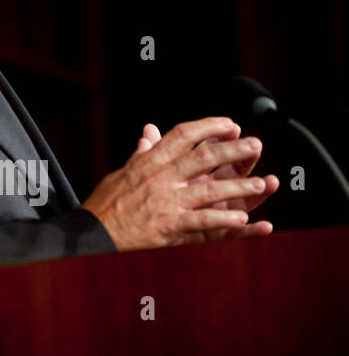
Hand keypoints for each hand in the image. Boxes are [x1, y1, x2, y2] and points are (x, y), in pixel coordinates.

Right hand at [82, 117, 272, 250]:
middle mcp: (160, 177)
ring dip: (239, 186)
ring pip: (210, 189)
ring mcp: (167, 201)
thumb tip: (149, 133)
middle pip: (203, 157)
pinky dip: (223, 220)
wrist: (94, 232)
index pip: (182, 135)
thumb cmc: (107, 202)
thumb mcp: (123, 171)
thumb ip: (142, 153)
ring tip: (262, 184)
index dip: (208, 127)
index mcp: (150, 161)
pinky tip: (242, 219)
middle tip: (255, 144)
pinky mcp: (170, 225)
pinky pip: (202, 221)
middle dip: (233, 149)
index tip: (229, 123)